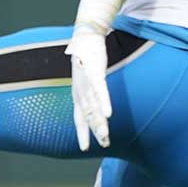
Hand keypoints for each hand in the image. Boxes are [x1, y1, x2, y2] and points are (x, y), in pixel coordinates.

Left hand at [65, 28, 110, 150]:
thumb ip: (91, 93)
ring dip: (100, 122)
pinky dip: (104, 102)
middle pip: (88, 115)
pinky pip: (100, 90)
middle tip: (104, 145)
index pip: (79, 118)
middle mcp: (80, 91)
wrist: (85, 37)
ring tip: (105, 137)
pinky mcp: (95, 72)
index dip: (81, 133)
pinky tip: (109, 114)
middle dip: (95, 132)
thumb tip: (97, 106)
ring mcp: (86, 82)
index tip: (85, 149)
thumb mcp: (86, 79)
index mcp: (78, 94)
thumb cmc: (86, 60)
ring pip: (94, 106)